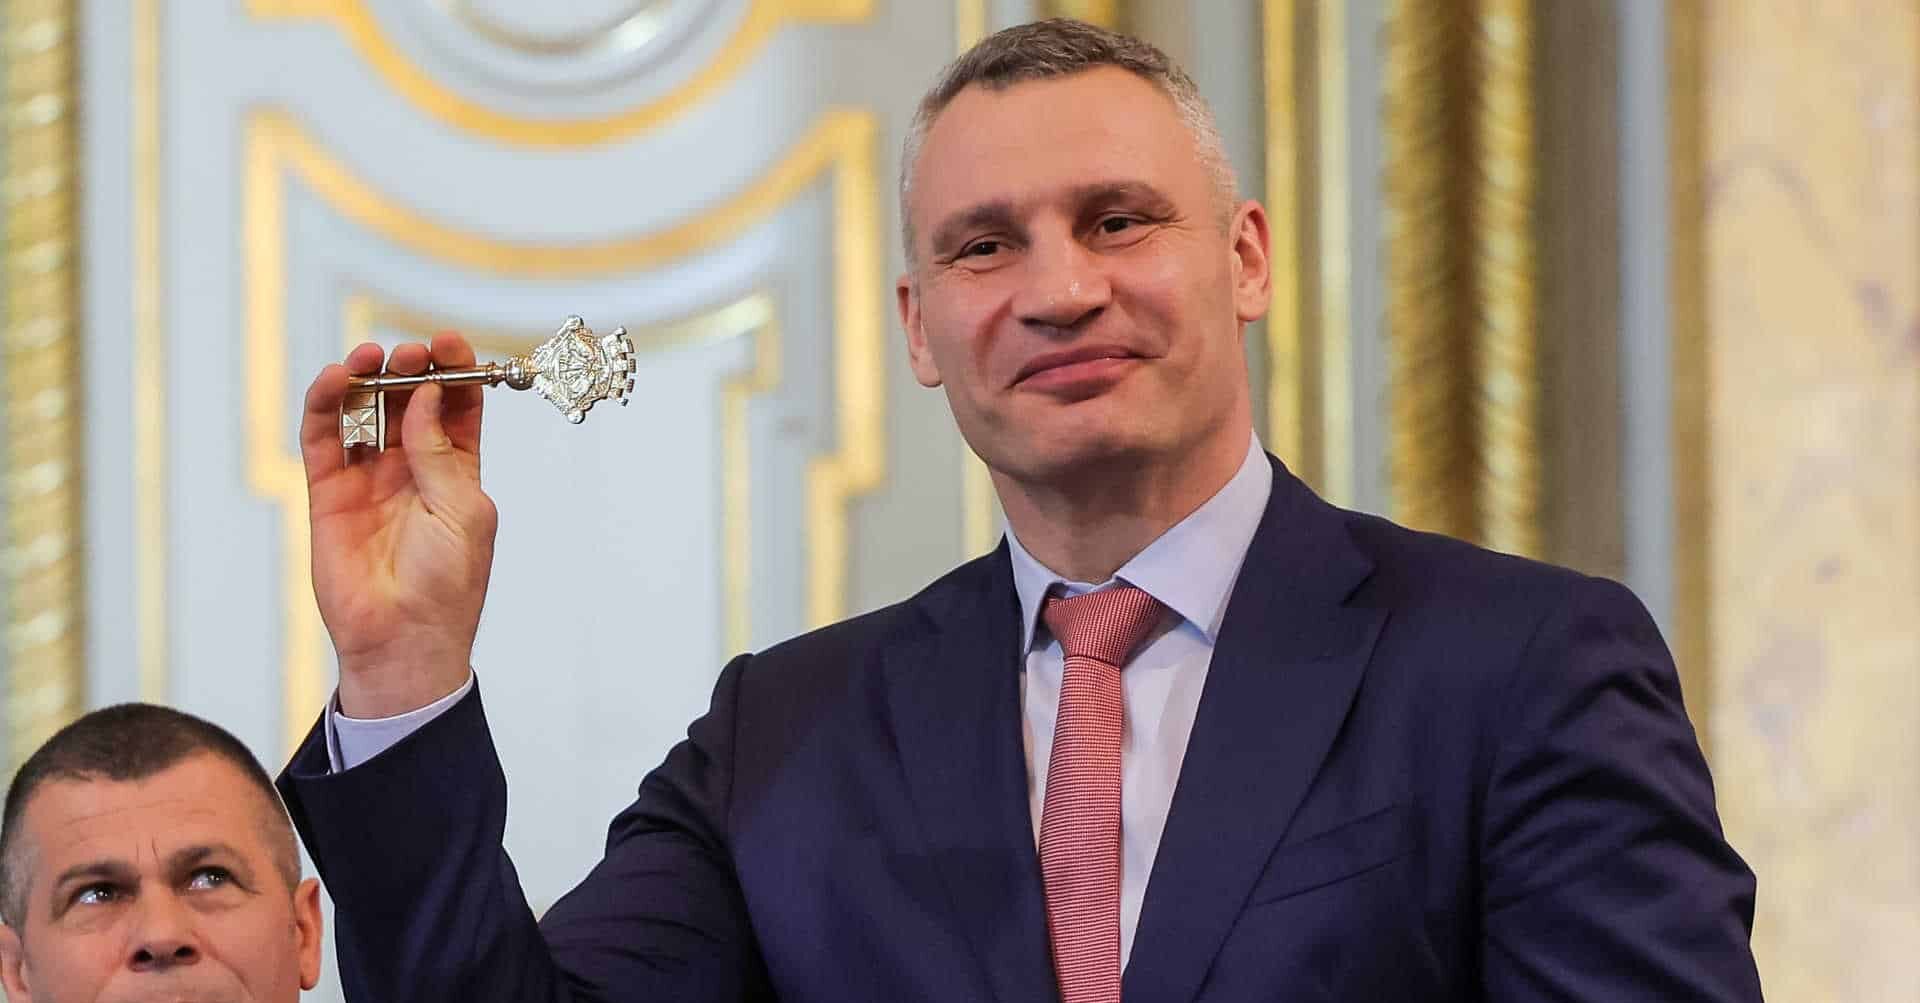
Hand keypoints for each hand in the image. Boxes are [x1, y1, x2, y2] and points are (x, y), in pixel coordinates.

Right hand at [299, 334, 496, 717]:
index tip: (448, 343)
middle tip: (409, 354)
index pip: (456, 407)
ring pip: (363, 411)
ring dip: (366, 377)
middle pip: (408, 400)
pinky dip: (324, 404)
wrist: (404, 640)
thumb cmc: (447, 584)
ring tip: (370, 357)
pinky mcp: (330, 492)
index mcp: (458, 472)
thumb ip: (440, 452)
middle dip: (409, 369)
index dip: (454, 371)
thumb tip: (426, 395)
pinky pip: (323, 438)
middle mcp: (413, 468)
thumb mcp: (462, 510)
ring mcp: (370, 478)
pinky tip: (335, 379)